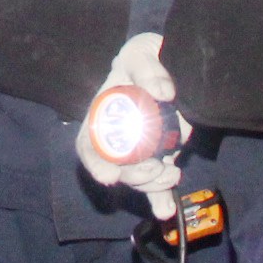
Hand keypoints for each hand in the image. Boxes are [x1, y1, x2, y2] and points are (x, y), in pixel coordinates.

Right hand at [73, 32, 181, 216]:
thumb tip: (163, 94)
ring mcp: (141, 149)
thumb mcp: (141, 52)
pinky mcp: (161, 156)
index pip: (89, 145)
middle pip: (117, 168)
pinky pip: (159, 181)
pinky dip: (161, 198)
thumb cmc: (147, 55)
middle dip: (134, 176)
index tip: (110, 175)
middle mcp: (118, 137)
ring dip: (153, 185)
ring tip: (173, 175)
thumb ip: (148, 68)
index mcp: (103, 114)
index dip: (96, 164)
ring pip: (140, 178)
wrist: (172, 62)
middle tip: (158, 169)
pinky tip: (165, 211)